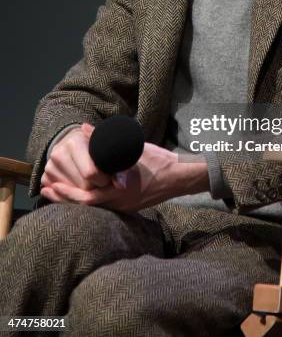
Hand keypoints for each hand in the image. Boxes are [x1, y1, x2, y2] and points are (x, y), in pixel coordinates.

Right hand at [40, 123, 111, 196]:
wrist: (76, 142)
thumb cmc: (96, 146)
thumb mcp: (107, 149)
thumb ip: (116, 165)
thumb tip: (121, 185)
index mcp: (74, 142)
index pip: (91, 173)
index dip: (104, 179)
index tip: (110, 178)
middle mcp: (58, 153)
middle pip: (82, 185)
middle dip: (96, 187)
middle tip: (103, 181)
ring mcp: (49, 166)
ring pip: (72, 193)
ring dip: (85, 192)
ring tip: (93, 182)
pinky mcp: (45, 177)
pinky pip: (60, 197)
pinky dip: (74, 195)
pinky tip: (81, 187)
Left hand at [41, 142, 209, 211]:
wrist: (180, 177)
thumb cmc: (158, 161)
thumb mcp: (130, 148)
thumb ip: (105, 140)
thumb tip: (82, 129)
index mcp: (119, 192)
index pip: (85, 198)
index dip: (66, 192)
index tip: (51, 185)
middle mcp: (119, 203)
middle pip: (84, 206)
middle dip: (64, 198)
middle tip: (46, 190)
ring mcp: (124, 206)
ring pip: (93, 207)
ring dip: (74, 198)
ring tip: (57, 191)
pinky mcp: (128, 204)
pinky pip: (103, 205)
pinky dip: (88, 199)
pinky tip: (81, 192)